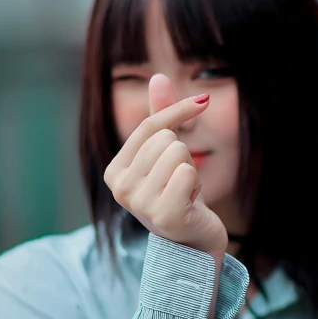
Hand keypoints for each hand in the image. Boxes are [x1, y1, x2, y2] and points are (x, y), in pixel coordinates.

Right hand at [104, 74, 228, 256]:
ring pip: (178, 153)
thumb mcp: (166, 155)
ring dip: (191, 171)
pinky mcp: (164, 214)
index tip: (202, 101)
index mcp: (114, 172)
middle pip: (167, 139)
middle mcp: (120, 188)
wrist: (194, 242)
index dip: (179, 112)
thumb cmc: (179, 196)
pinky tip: (191, 203)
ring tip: (185, 193)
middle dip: (184, 157)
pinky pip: (187, 172)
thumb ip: (161, 118)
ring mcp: (140, 203)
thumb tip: (158, 76)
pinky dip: (197, 184)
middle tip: (181, 183)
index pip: (150, 125)